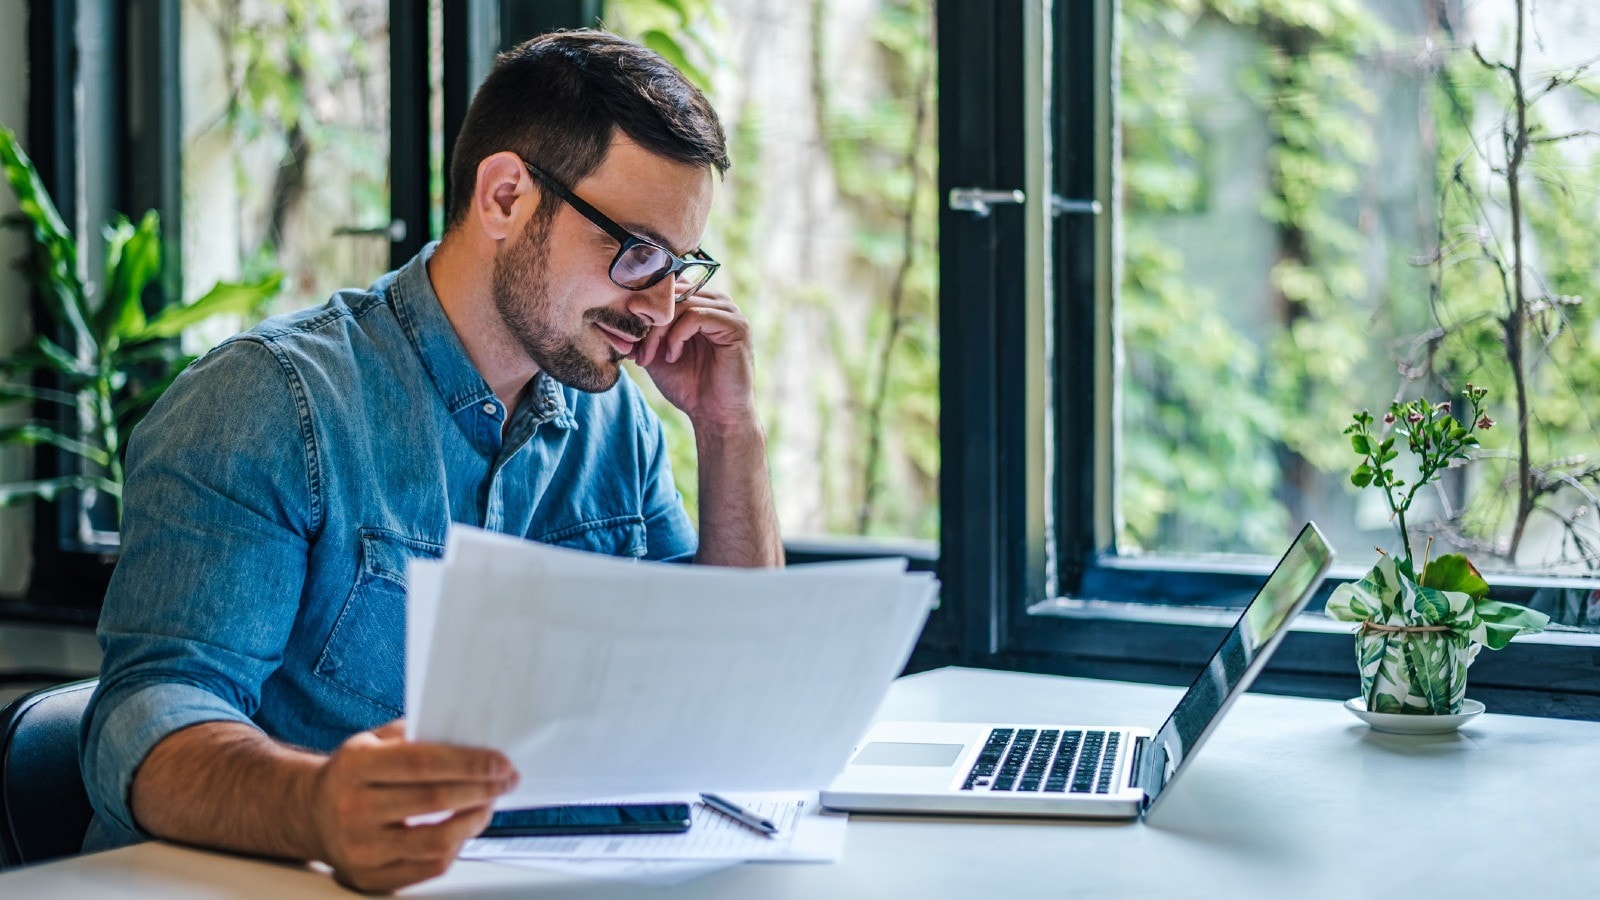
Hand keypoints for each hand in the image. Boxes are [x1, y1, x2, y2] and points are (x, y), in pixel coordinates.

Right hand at [309, 721, 517, 892]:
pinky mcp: (369, 877)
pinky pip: (429, 867)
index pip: (423, 762)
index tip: (501, 762)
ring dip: (474, 820)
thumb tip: (472, 737)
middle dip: (482, 789)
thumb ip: (416, 736)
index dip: (469, 763)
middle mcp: (353, 808)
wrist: (309, 814)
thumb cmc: (353, 774)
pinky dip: (457, 846)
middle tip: (506, 780)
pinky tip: (464, 828)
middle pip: (435, 800)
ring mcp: (360, 848)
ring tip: (488, 804)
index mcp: (355, 767)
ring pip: (437, 841)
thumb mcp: (373, 741)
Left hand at [632, 287, 758, 430]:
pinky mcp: (736, 326)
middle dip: (649, 322)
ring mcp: (729, 312)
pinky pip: (697, 316)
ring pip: (682, 304)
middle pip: (673, 294)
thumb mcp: (656, 354)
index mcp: (702, 304)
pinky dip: (677, 336)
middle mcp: (718, 302)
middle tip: (638, 350)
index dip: (645, 307)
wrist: (714, 415)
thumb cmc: (689, 385)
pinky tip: (673, 356)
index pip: (669, 287)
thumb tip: (617, 316)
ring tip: (652, 356)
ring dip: (659, 332)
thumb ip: (642, 332)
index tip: (627, 333)